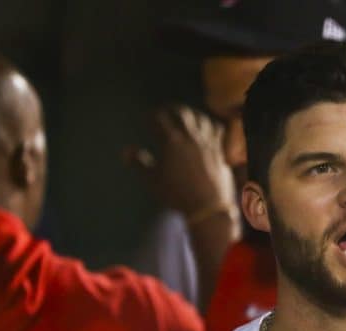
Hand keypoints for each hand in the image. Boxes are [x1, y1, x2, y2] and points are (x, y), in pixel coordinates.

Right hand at [124, 104, 236, 220]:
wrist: (208, 207)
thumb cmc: (177, 195)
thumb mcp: (153, 181)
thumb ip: (139, 163)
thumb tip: (126, 151)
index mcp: (172, 142)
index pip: (159, 119)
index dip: (152, 116)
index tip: (148, 118)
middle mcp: (191, 138)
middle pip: (182, 113)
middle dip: (172, 108)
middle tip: (166, 109)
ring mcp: (208, 143)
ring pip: (201, 118)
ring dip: (192, 113)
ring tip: (186, 115)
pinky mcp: (220, 151)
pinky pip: (217, 130)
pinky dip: (210, 124)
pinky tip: (207, 127)